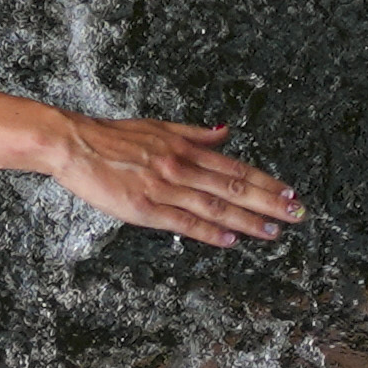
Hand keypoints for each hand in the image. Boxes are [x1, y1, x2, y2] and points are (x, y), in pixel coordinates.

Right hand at [47, 114, 299, 247]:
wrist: (71, 143)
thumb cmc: (110, 136)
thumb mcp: (157, 126)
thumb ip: (194, 134)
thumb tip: (225, 131)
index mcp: (183, 149)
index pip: (234, 168)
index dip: (266, 181)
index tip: (290, 192)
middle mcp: (179, 167)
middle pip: (233, 187)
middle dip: (269, 202)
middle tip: (296, 214)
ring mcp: (163, 188)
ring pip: (213, 206)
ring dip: (247, 220)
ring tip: (273, 232)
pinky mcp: (143, 207)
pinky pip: (182, 222)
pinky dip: (208, 232)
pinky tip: (229, 240)